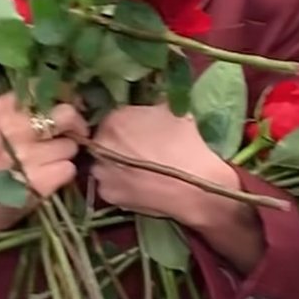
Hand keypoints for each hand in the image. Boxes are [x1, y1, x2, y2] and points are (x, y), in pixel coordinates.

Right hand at [0, 97, 87, 233]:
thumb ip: (27, 107)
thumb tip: (70, 98)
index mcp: (2, 108)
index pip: (44, 89)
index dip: (63, 96)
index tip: (63, 108)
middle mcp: (14, 128)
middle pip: (66, 114)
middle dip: (75, 124)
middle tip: (71, 133)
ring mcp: (27, 156)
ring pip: (70, 145)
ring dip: (64, 154)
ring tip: (46, 161)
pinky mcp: (39, 182)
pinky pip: (69, 168)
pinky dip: (62, 174)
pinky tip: (46, 177)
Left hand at [91, 104, 236, 228]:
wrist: (197, 186)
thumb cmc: (187, 145)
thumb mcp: (175, 112)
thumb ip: (156, 105)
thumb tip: (155, 104)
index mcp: (115, 118)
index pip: (116, 117)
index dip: (130, 125)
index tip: (143, 132)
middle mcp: (100, 142)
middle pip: (107, 140)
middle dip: (121, 143)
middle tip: (142, 151)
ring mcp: (100, 170)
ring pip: (106, 163)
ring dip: (118, 164)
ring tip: (142, 170)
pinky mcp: (107, 194)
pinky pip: (111, 185)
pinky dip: (122, 185)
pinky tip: (141, 185)